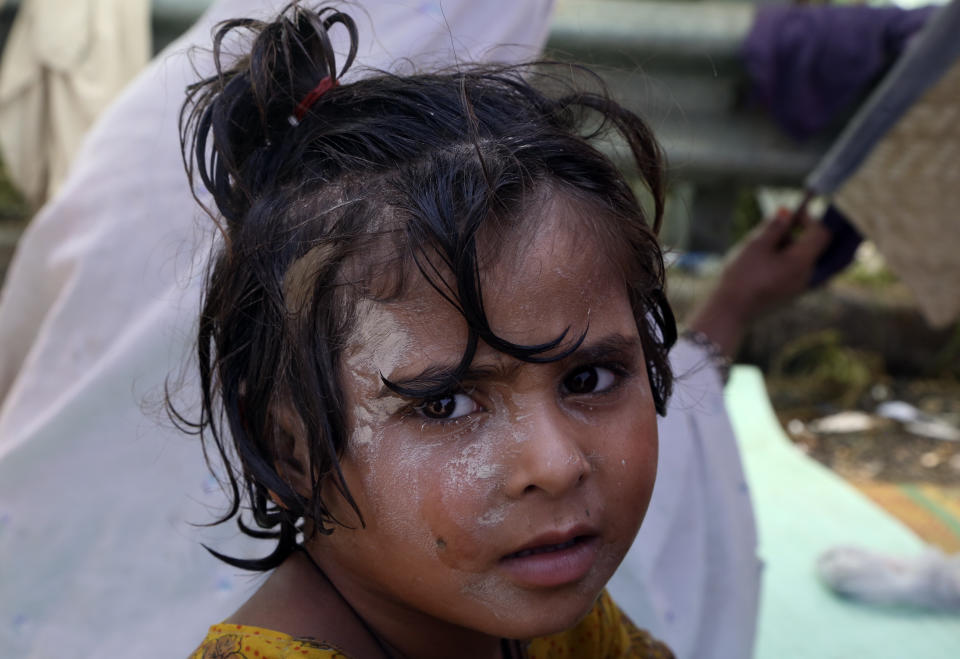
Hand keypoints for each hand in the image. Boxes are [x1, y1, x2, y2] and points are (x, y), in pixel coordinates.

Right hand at [687, 208, 831, 356]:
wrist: (730, 311)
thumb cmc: (741, 276)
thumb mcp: (756, 245)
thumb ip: (774, 226)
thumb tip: (787, 212)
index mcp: (802, 262)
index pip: (821, 233)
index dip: (809, 219)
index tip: (790, 214)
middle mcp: (807, 276)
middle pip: (814, 246)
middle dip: (797, 233)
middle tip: (774, 229)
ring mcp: (800, 288)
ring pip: (804, 259)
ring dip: (789, 247)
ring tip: (763, 248)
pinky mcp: (790, 295)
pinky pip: (796, 272)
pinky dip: (786, 261)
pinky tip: (763, 264)